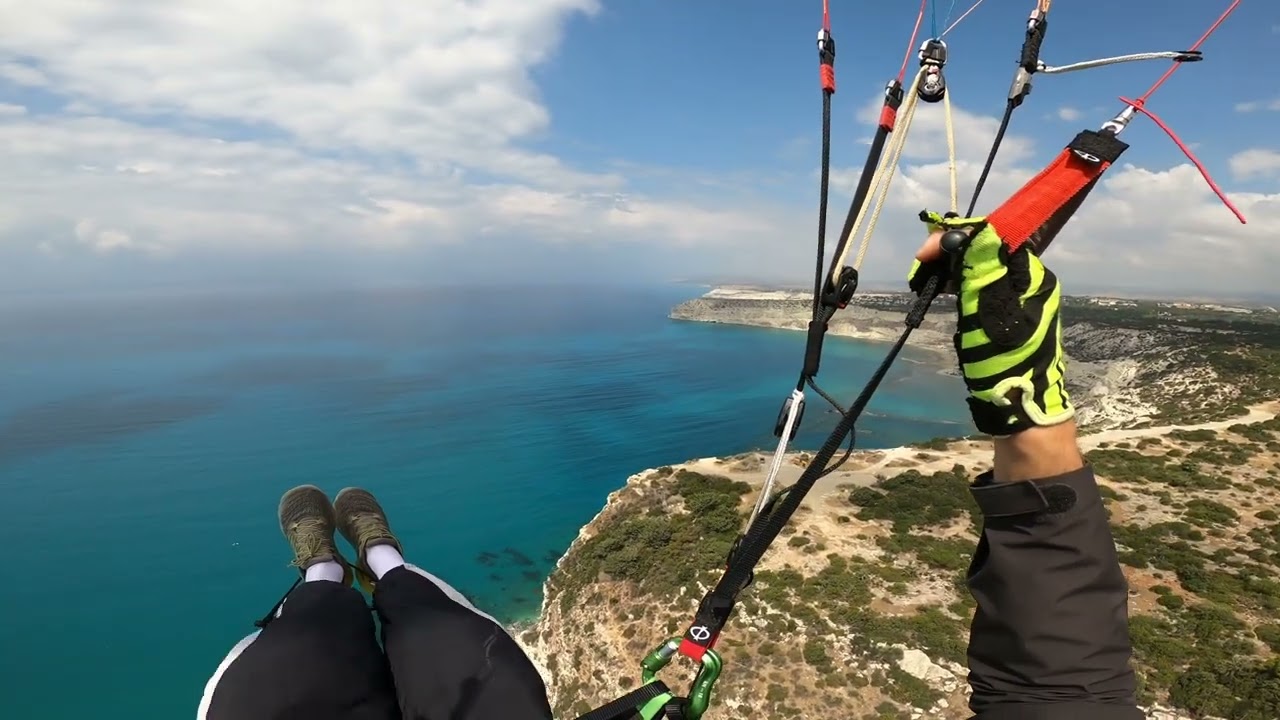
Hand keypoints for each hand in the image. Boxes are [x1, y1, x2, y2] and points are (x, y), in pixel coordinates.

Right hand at [908, 211, 1072, 436]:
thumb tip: (974, 232)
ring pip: (980, 269)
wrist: (1019, 410)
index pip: (992, 237)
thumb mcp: (987, 314)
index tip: (924, 254)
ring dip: (951, 270)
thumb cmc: (1004, 363)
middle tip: (920, 271)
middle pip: (986, 250)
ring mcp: (1020, 300)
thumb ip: (981, 270)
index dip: (956, 238)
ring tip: (925, 283)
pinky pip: (981, 288)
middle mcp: (1029, 283)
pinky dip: (959, 286)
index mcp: (1031, 278)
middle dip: (949, 254)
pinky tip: (943, 295)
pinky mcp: (1009, 316)